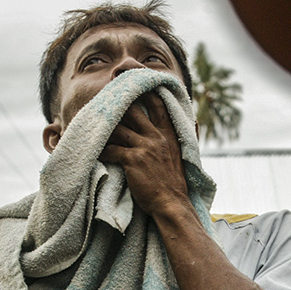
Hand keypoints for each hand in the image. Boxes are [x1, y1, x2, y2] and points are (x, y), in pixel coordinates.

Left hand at [100, 93, 190, 219]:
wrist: (172, 204)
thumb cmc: (175, 183)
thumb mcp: (185, 154)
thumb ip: (189, 135)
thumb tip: (196, 120)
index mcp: (169, 134)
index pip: (157, 104)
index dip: (144, 92)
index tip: (131, 85)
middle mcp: (157, 137)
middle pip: (132, 111)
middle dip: (117, 106)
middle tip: (103, 104)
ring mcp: (145, 147)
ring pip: (118, 129)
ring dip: (105, 129)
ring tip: (94, 128)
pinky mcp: (133, 160)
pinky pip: (111, 149)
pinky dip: (101, 150)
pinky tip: (96, 151)